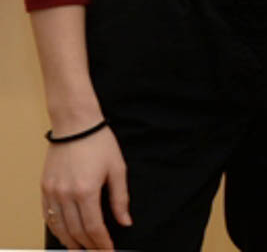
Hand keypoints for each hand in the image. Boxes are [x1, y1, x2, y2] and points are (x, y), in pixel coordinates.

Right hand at [41, 125, 130, 249]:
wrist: (75, 125)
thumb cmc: (99, 143)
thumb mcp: (118, 169)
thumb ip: (120, 199)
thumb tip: (125, 221)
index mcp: (87, 191)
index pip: (94, 227)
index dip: (102, 243)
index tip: (108, 250)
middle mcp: (66, 195)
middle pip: (76, 231)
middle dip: (88, 246)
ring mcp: (53, 192)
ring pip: (60, 227)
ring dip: (70, 241)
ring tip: (81, 249)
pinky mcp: (44, 188)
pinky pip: (48, 216)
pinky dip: (56, 229)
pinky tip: (64, 234)